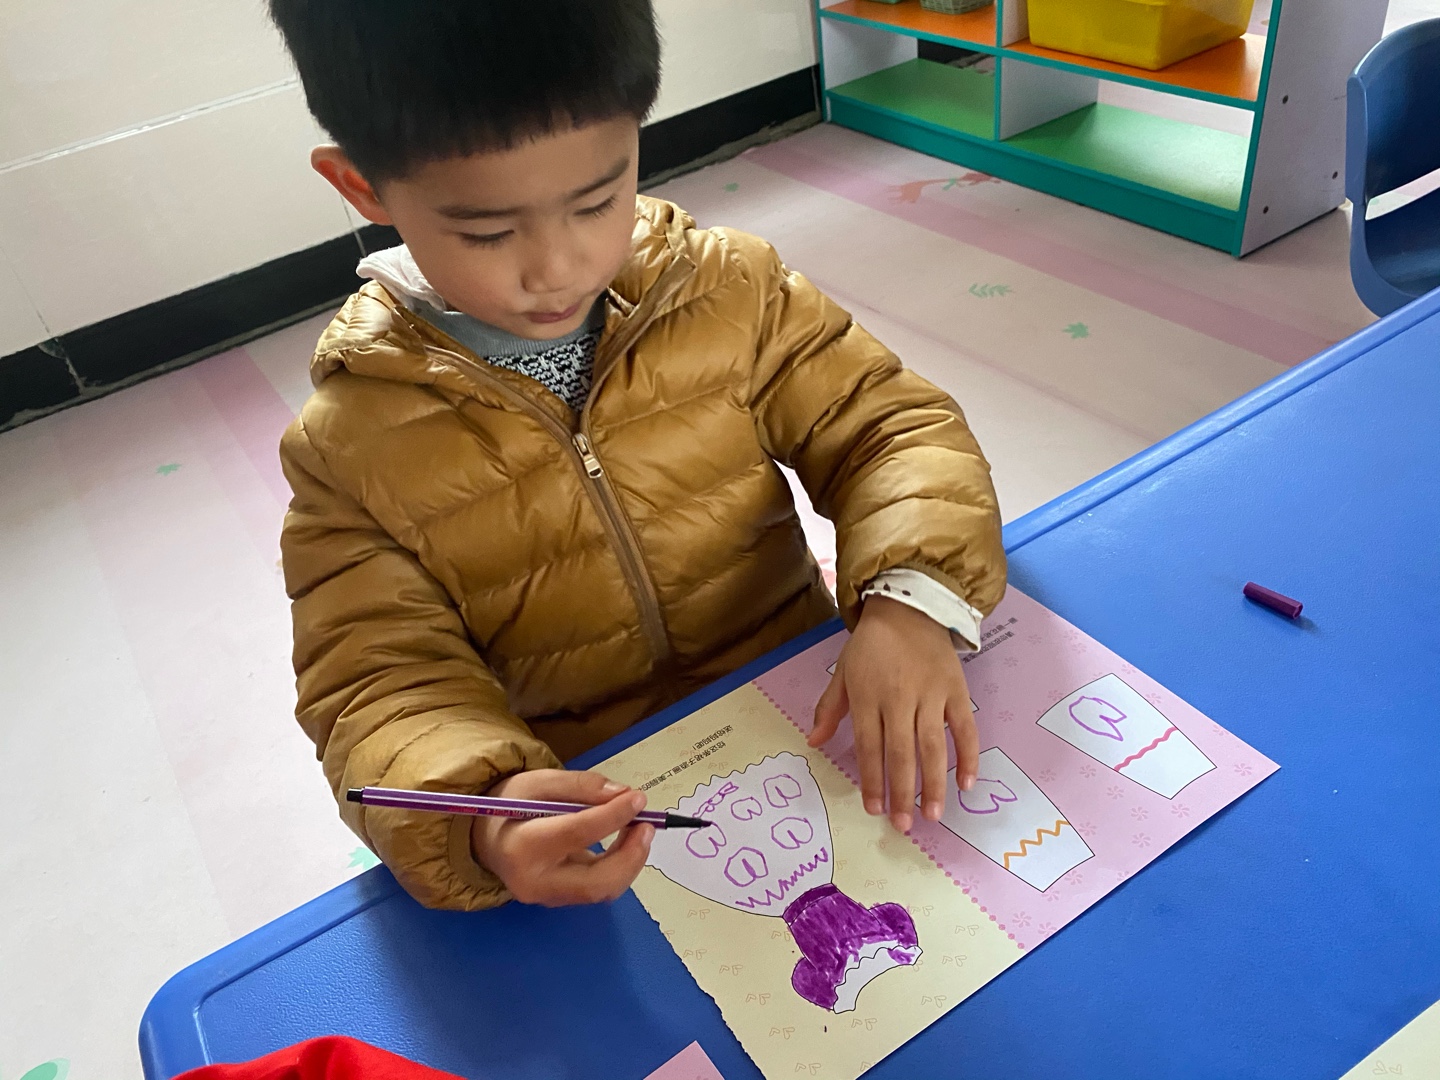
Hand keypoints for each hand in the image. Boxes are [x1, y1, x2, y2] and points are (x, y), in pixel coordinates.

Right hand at [469, 769, 653, 905]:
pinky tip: (625, 842)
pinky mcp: (559, 902)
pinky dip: (619, 866)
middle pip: (596, 882)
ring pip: (602, 891)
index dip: (613, 816)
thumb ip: (581, 786)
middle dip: (631, 856)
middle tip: (647, 826)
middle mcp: (533, 882)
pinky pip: (597, 888)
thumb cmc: (511, 804)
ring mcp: (546, 898)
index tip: (638, 798)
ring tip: (639, 830)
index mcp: (521, 845)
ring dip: (630, 861)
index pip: (576, 833)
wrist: (485, 837)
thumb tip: (623, 795)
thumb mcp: (539, 781)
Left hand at [810, 594, 978, 831]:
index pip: (869, 746)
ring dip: (934, 784)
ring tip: (933, 815)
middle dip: (902, 792)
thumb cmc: (872, 645)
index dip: (871, 779)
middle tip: (903, 825)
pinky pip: (965, 728)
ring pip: (933, 746)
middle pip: (901, 753)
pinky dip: (969, 756)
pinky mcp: (957, 691)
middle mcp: (900, 698)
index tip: (874, 808)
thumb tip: (814, 742)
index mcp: (868, 696)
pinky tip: (966, 785)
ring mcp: (931, 695)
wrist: (909, 607)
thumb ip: (830, 708)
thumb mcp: (843, 672)